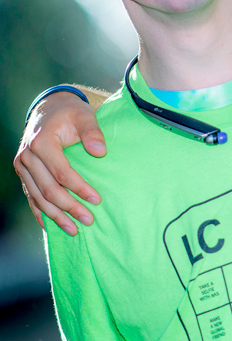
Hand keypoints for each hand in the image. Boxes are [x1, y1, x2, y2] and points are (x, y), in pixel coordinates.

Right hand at [13, 91, 106, 234]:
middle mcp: (26, 157)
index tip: (97, 200)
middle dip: (69, 207)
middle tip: (89, 220)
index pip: (61, 173)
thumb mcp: (84, 115)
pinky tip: (51, 227)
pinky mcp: (23, 174)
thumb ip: (93, 131)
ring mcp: (22, 167)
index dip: (79, 188)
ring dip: (55, 216)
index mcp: (41, 142)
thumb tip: (100, 151)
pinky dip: (40, 213)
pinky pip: (30, 198)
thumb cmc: (70, 114)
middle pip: (48, 189)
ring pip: (37, 198)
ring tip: (74, 230)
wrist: (49, 110)